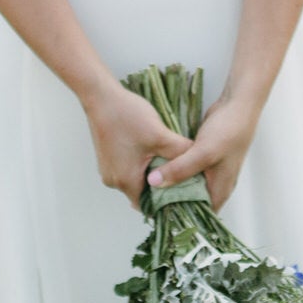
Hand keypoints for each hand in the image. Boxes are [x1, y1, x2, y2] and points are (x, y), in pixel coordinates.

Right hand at [83, 78, 193, 208]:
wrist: (101, 96)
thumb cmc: (128, 117)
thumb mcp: (161, 135)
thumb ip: (181, 152)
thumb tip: (201, 162)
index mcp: (126, 181)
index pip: (150, 206)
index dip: (167, 202)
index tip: (184, 194)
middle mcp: (113, 181)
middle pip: (142, 194)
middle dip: (161, 186)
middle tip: (181, 177)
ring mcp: (108, 170)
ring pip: (135, 180)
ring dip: (151, 174)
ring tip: (169, 162)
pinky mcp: (107, 159)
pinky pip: (127, 170)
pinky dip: (141, 166)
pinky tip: (153, 152)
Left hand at [146, 93, 259, 215]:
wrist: (238, 105)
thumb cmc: (227, 132)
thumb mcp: (203, 152)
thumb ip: (180, 169)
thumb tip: (154, 183)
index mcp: (220, 191)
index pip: (199, 215)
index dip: (180, 217)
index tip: (156, 214)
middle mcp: (216, 184)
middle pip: (192, 201)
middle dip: (172, 201)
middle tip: (148, 200)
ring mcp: (210, 170)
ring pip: (188, 184)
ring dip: (173, 184)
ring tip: (150, 186)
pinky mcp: (204, 157)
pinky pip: (187, 170)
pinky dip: (176, 170)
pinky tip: (159, 168)